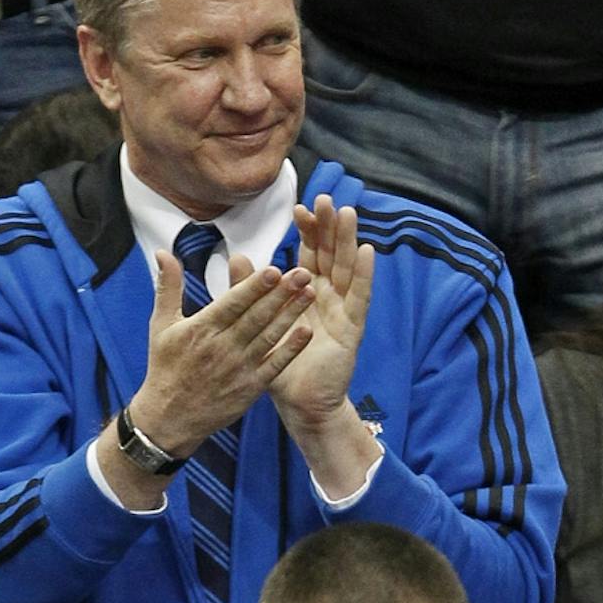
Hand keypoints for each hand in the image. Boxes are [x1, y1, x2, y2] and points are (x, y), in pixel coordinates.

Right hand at [133, 252, 313, 455]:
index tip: (275, 269)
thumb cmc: (166, 368)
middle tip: (304, 273)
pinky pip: (274, 365)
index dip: (255, 286)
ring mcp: (239, 368)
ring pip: (269, 336)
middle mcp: (222, 347)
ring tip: (310, 294)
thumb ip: (168, 286)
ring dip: (291, 314)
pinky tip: (306, 332)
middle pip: (257, 316)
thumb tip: (163, 252)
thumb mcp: (161, 325)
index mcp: (202, 329)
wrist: (170, 417)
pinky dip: (290, 349)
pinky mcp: (250, 387)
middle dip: (282, 294)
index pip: (233, 302)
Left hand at [269, 195, 375, 433]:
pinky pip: (360, 298)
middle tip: (327, 199)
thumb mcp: (258, 323)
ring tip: (348, 213)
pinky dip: (365, 275)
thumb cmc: (281, 365)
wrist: (300, 403)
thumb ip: (249, 291)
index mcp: (305, 293)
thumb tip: (235, 256)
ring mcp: (342, 311)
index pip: (309, 254)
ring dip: (348, 241)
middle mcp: (327, 297)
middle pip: (331, 254)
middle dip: (329, 227)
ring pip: (347, 269)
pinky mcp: (352, 329)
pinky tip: (367, 252)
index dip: (307, 231)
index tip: (300, 209)